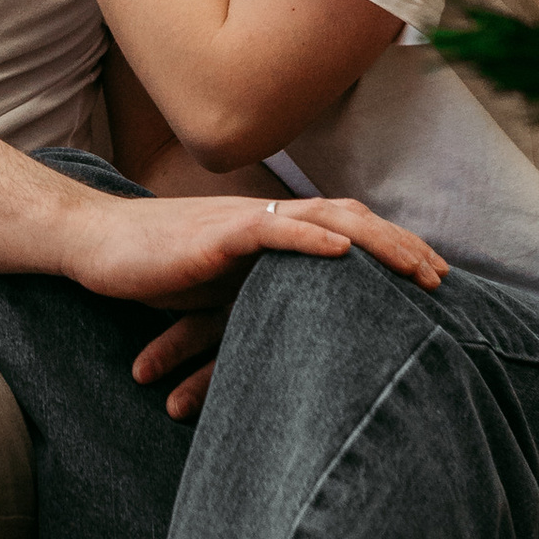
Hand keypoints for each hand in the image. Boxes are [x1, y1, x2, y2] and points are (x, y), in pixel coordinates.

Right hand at [54, 185, 446, 421]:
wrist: (97, 244)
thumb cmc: (153, 267)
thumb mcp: (219, 285)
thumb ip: (261, 292)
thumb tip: (302, 320)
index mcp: (271, 230)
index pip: (346, 228)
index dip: (390, 247)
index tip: (430, 274)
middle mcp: (266, 218)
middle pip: (350, 219)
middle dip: (400, 245)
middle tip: (441, 276)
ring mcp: (243, 222)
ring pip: (325, 221)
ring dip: (374, 242)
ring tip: (413, 266)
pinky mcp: (216, 235)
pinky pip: (272, 232)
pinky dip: (310, 239)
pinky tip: (341, 254)